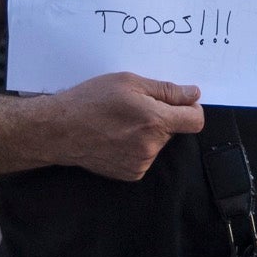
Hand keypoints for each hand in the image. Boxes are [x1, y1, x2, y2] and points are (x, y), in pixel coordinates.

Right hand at [46, 71, 203, 181]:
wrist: (60, 130)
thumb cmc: (91, 100)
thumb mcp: (129, 82)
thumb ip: (166, 90)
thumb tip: (193, 94)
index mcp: (155, 121)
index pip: (195, 120)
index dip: (191, 108)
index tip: (180, 102)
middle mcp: (151, 146)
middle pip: (174, 130)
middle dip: (162, 118)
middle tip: (135, 107)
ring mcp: (141, 163)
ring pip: (158, 143)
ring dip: (148, 133)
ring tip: (121, 123)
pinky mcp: (131, 174)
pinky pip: (145, 157)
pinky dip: (136, 147)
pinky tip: (116, 138)